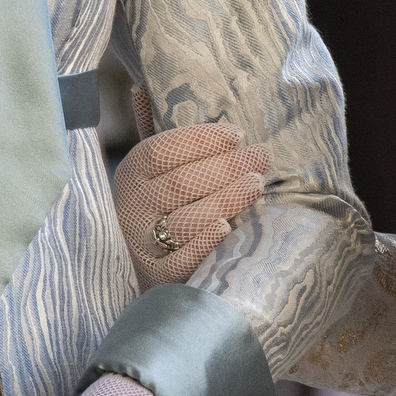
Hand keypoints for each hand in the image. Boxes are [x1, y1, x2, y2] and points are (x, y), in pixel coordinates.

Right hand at [111, 123, 272, 285]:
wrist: (138, 261)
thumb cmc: (165, 206)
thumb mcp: (162, 174)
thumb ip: (184, 153)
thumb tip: (196, 119)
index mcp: (133, 175)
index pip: (162, 151)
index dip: (202, 141)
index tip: (238, 135)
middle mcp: (133, 208)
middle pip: (180, 184)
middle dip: (227, 167)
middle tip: (263, 155)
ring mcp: (144, 245)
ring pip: (185, 221)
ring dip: (224, 200)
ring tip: (256, 184)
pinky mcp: (158, 276)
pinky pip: (181, 261)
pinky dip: (203, 244)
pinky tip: (227, 228)